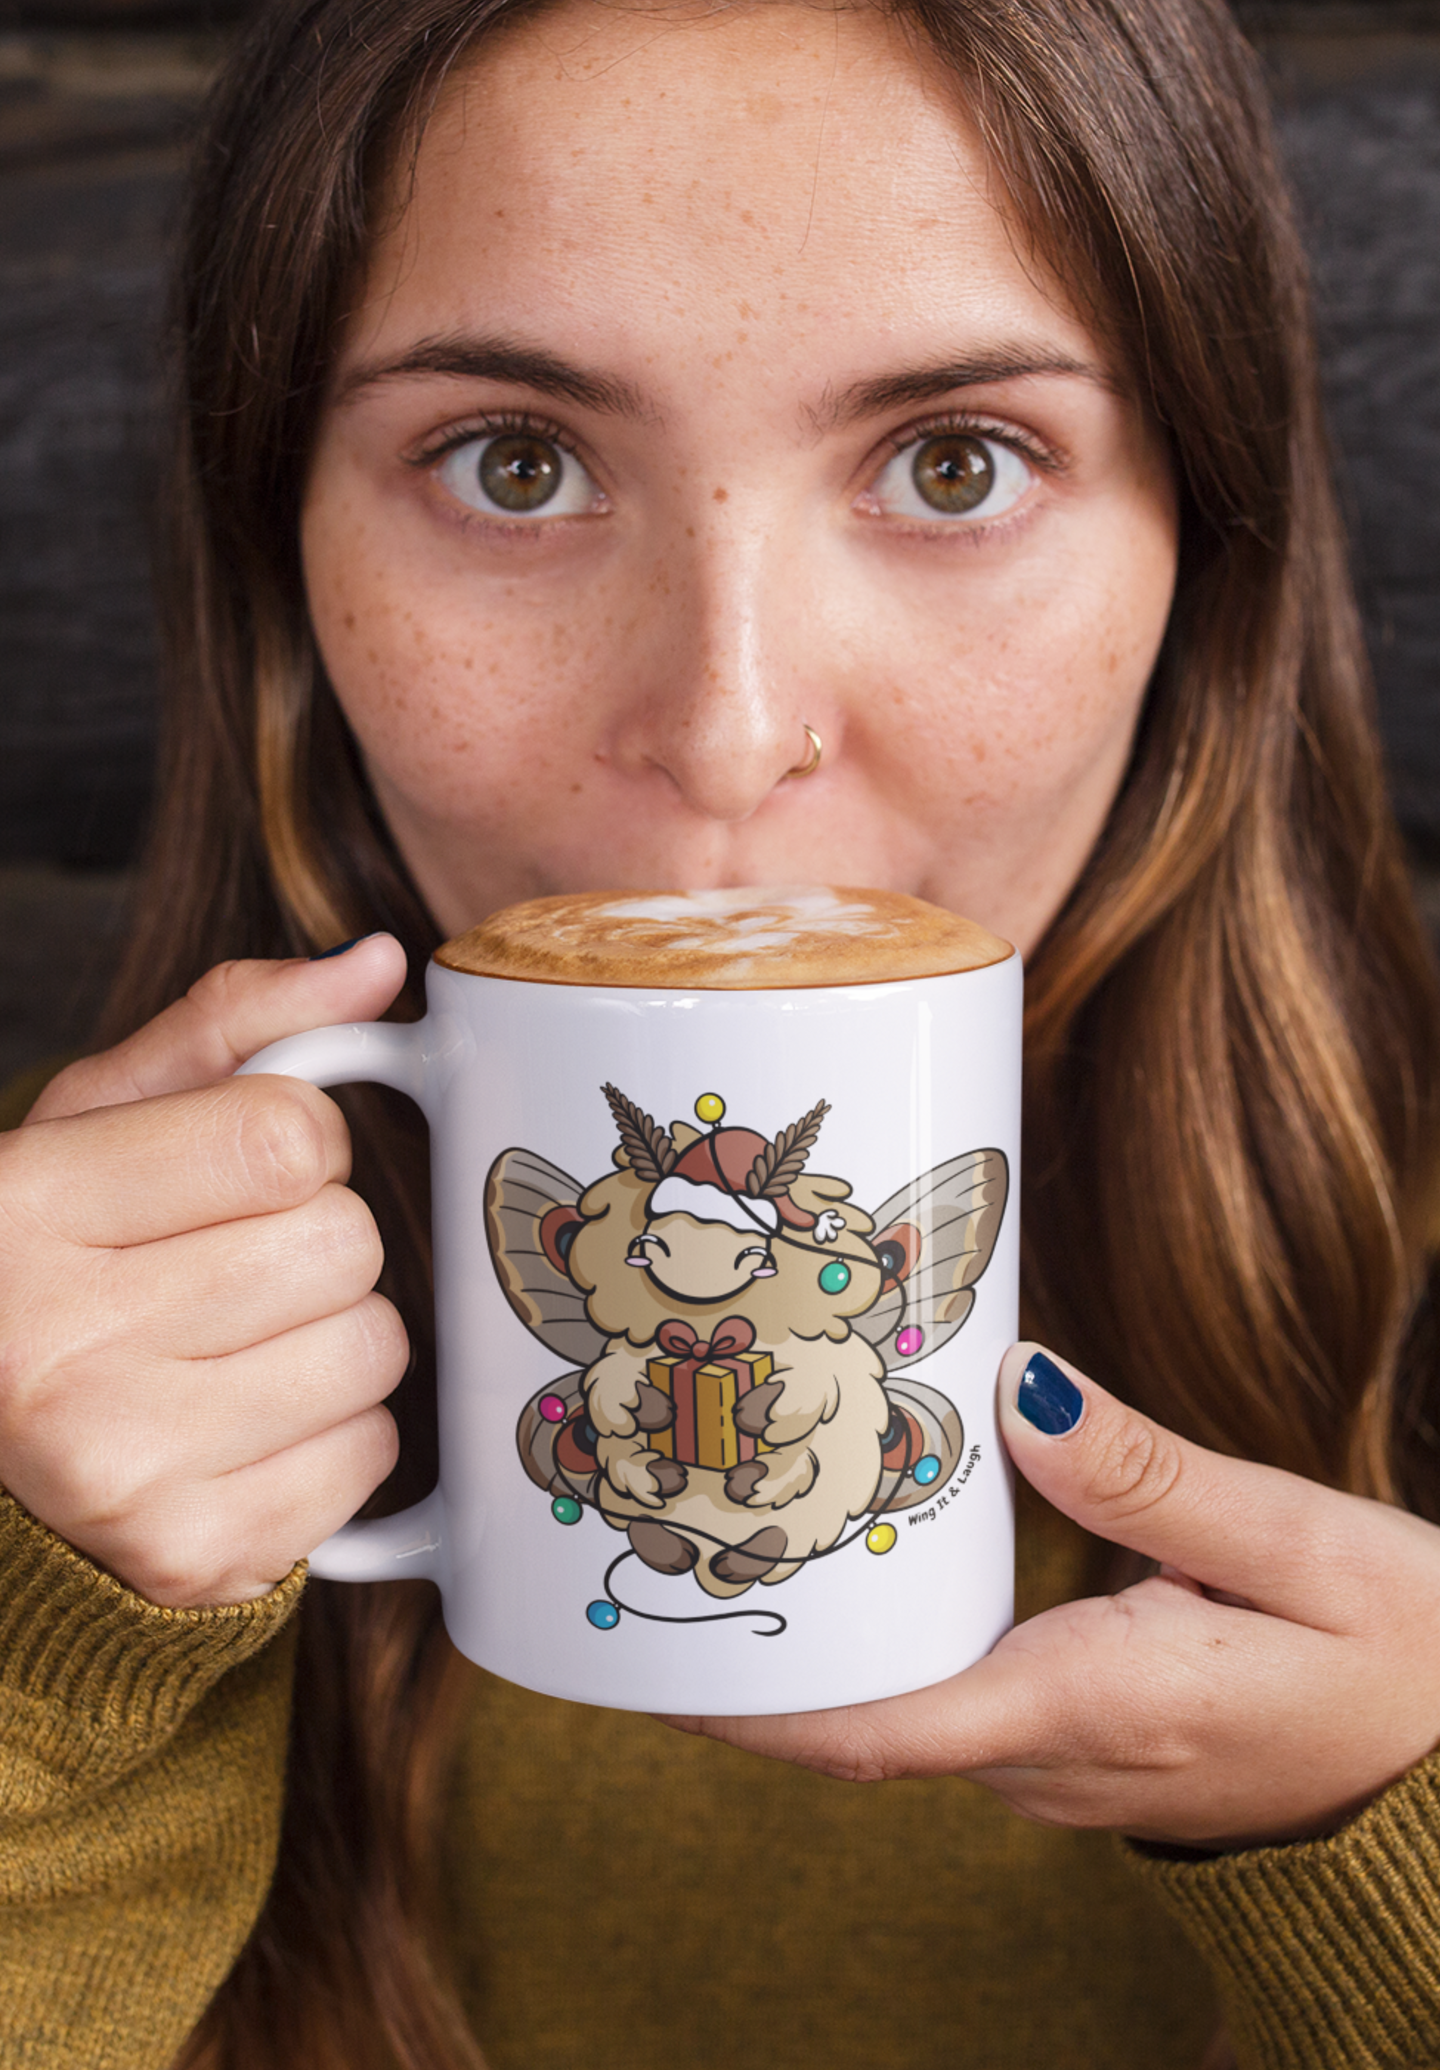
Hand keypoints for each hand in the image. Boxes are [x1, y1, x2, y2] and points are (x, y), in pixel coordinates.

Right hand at [0, 938, 410, 1607]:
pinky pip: (371, 1458)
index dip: (300, 1141)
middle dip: (321, 1241)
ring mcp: (121, 1467)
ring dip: (338, 1337)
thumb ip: (234, 1028)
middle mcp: (56, 1344)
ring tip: (241, 1346)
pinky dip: (339, 1437)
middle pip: (344, 1245)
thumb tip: (379, 963)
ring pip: (374, 1350)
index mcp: (25, 1209)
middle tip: (237, 1266)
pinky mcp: (191, 1557)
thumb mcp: (99, 1121)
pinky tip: (251, 1425)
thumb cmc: (55, 1259)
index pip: (286, 1136)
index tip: (249, 1168)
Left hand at [674, 1343, 1439, 1848]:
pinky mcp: (1082, 1741)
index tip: (648, 1655)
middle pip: (863, 1714)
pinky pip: (955, 1696)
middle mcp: (1052, 1758)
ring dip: (824, 1636)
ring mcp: (1063, 1763)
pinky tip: (871, 1553)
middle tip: (663, 1529)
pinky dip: (895, 1638)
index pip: (875, 1730)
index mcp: (1091, 1709)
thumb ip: (1153, 1478)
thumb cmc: (1406, 1663)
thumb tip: (1020, 1393)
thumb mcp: (1302, 1549)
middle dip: (761, 1642)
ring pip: (906, 1704)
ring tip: (736, 1522)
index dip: (746, 1705)